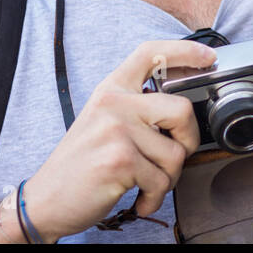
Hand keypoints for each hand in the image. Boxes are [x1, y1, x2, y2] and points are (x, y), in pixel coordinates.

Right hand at [22, 39, 216, 241]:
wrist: (44, 201)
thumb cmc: (80, 165)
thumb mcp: (103, 121)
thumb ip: (137, 108)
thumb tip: (184, 110)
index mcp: (111, 90)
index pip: (151, 53)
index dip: (185, 50)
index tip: (208, 57)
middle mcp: (114, 104)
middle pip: (182, 110)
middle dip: (188, 141)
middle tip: (171, 158)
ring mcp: (117, 130)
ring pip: (176, 153)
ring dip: (167, 178)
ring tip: (144, 182)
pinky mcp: (120, 160)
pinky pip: (162, 181)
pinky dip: (154, 198)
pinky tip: (139, 199)